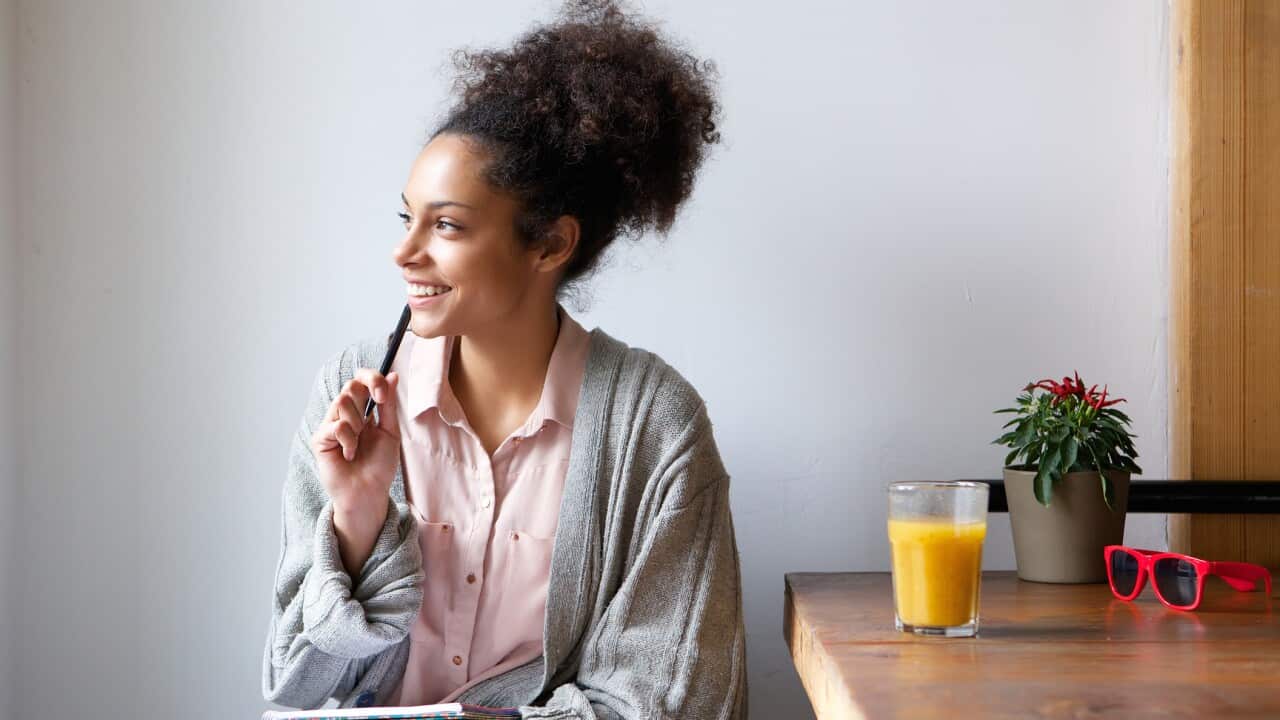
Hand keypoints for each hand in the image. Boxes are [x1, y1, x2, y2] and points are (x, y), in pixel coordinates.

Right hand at [310, 368, 401, 519]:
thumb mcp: (390, 431)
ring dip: (357, 422)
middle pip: (350, 385)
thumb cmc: (379, 465)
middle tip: (373, 416)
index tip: (383, 394)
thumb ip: (389, 405)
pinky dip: (348, 440)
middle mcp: (344, 415)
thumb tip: (393, 376)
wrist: (370, 493)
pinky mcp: (320, 440)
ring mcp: (330, 425)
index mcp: (362, 410)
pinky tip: (350, 455)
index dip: (371, 378)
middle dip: (366, 395)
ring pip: (341, 401)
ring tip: (359, 444)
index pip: (361, 381)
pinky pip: (335, 426)